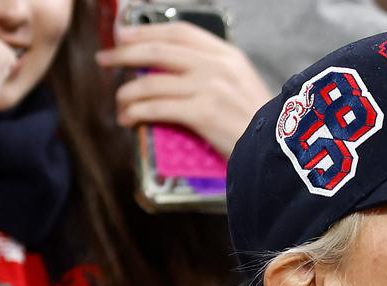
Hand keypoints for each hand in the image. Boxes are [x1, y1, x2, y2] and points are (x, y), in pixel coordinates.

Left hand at [96, 22, 270, 158]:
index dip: (148, 31)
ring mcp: (210, 89)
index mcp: (229, 56)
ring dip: (127, 93)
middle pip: (159, 50)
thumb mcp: (244, 89)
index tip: (125, 35)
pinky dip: (136, 112)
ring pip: (152, 82)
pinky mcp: (203, 114)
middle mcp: (218, 67)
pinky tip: (128, 119)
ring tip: (119, 104)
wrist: (281, 154)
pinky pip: (157, 107)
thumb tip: (176, 75)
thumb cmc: (262, 129)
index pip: (181, 32)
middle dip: (125, 53)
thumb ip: (216, 76)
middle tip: (105, 60)